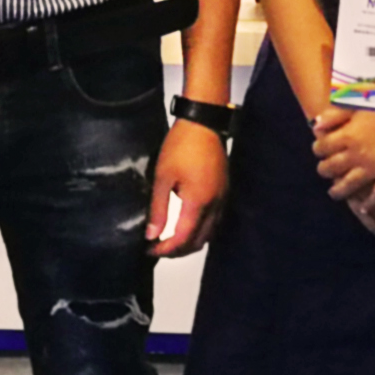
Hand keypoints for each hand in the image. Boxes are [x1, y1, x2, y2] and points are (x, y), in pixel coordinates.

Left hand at [145, 119, 228, 258]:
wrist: (204, 123)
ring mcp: (222, 199)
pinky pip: (214, 221)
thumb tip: (152, 235)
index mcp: (198, 203)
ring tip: (169, 239)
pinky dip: (200, 230)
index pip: (183, 239)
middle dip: (178, 250)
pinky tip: (186, 224)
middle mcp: (215, 206)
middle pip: (199, 241)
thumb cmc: (180, 147)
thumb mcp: (163, 177)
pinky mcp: (224, 192)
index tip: (149, 250)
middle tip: (157, 248)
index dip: (166, 250)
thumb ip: (158, 209)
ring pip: (209, 234)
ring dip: (190, 241)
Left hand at [312, 106, 374, 205]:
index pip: (321, 148)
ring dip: (338, 192)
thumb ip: (335, 115)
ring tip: (335, 193)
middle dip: (324, 170)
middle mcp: (358, 155)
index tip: (320, 150)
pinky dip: (371, 204)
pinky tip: (365, 208)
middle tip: (325, 171)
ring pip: (348, 186)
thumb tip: (315, 126)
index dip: (318, 149)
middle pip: (330, 169)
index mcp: (347, 136)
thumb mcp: (358, 104)